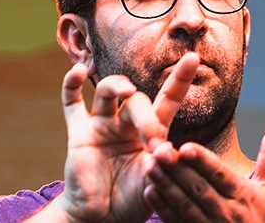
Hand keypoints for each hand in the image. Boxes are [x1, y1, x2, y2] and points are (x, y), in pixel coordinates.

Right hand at [43, 53, 200, 222]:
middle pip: (137, 101)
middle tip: (153, 142)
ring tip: (126, 90)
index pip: (168, 99)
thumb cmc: (133, 200)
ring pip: (108, 92)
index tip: (193, 58)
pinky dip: (71, 85)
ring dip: (117, 86)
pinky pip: (72, 103)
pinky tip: (79, 72)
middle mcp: (127, 123)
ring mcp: (102, 125)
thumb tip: (165, 151)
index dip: (180, 79)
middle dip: (146, 117)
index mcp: (152, 133)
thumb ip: (161, 168)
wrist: (102, 217)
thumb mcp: (155, 185)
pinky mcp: (79, 133)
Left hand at [144, 120, 264, 222]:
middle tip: (158, 151)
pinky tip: (150, 191)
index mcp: (244, 196)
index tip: (185, 147)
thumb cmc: (262, 219)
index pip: (221, 175)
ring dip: (166, 186)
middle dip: (177, 170)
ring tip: (150, 166)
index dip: (203, 162)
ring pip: (185, 206)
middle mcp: (228, 213)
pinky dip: (162, 208)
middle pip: (199, 189)